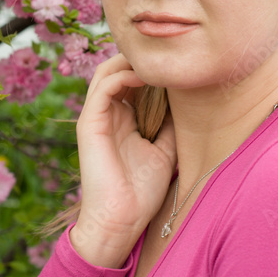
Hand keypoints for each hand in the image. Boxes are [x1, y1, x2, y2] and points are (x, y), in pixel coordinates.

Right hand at [70, 53, 176, 267]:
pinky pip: (103, 87)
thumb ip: (170, 125)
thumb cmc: (141, 192)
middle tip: (167, 56)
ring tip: (155, 61)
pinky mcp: (88, 123)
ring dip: (131, 62)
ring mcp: (95, 117)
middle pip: (117, 71)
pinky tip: (146, 76)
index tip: (177, 64)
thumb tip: (188, 101)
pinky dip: (123, 75)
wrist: (121, 220)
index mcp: (121, 121)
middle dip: (141, 60)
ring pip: (106, 73)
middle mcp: (106, 115)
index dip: (151, 70)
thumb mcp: (165, 151)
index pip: (131, 82)